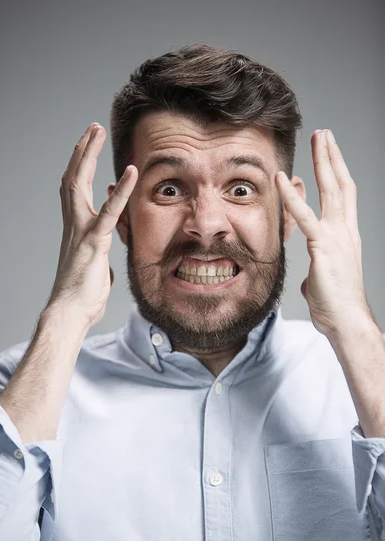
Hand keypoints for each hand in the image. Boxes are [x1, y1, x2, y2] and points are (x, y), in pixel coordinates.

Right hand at [45, 122, 137, 327]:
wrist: (70, 312)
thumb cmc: (82, 294)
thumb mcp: (95, 265)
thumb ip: (100, 250)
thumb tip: (105, 248)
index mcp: (76, 228)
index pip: (75, 189)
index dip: (81, 165)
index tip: (87, 146)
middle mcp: (74, 224)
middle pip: (73, 178)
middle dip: (82, 151)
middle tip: (92, 128)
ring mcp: (82, 231)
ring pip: (81, 185)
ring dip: (89, 156)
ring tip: (97, 133)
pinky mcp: (94, 243)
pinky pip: (109, 212)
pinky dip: (121, 191)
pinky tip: (131, 172)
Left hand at [275, 129, 371, 338]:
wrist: (346, 322)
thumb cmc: (335, 305)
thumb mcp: (324, 280)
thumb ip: (317, 270)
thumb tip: (310, 276)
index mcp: (346, 236)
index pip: (344, 196)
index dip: (337, 172)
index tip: (330, 152)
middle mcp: (346, 231)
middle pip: (341, 184)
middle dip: (332, 157)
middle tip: (325, 133)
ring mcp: (337, 237)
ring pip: (331, 190)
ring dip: (323, 161)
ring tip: (318, 137)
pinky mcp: (324, 248)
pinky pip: (305, 218)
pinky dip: (291, 198)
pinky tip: (280, 181)